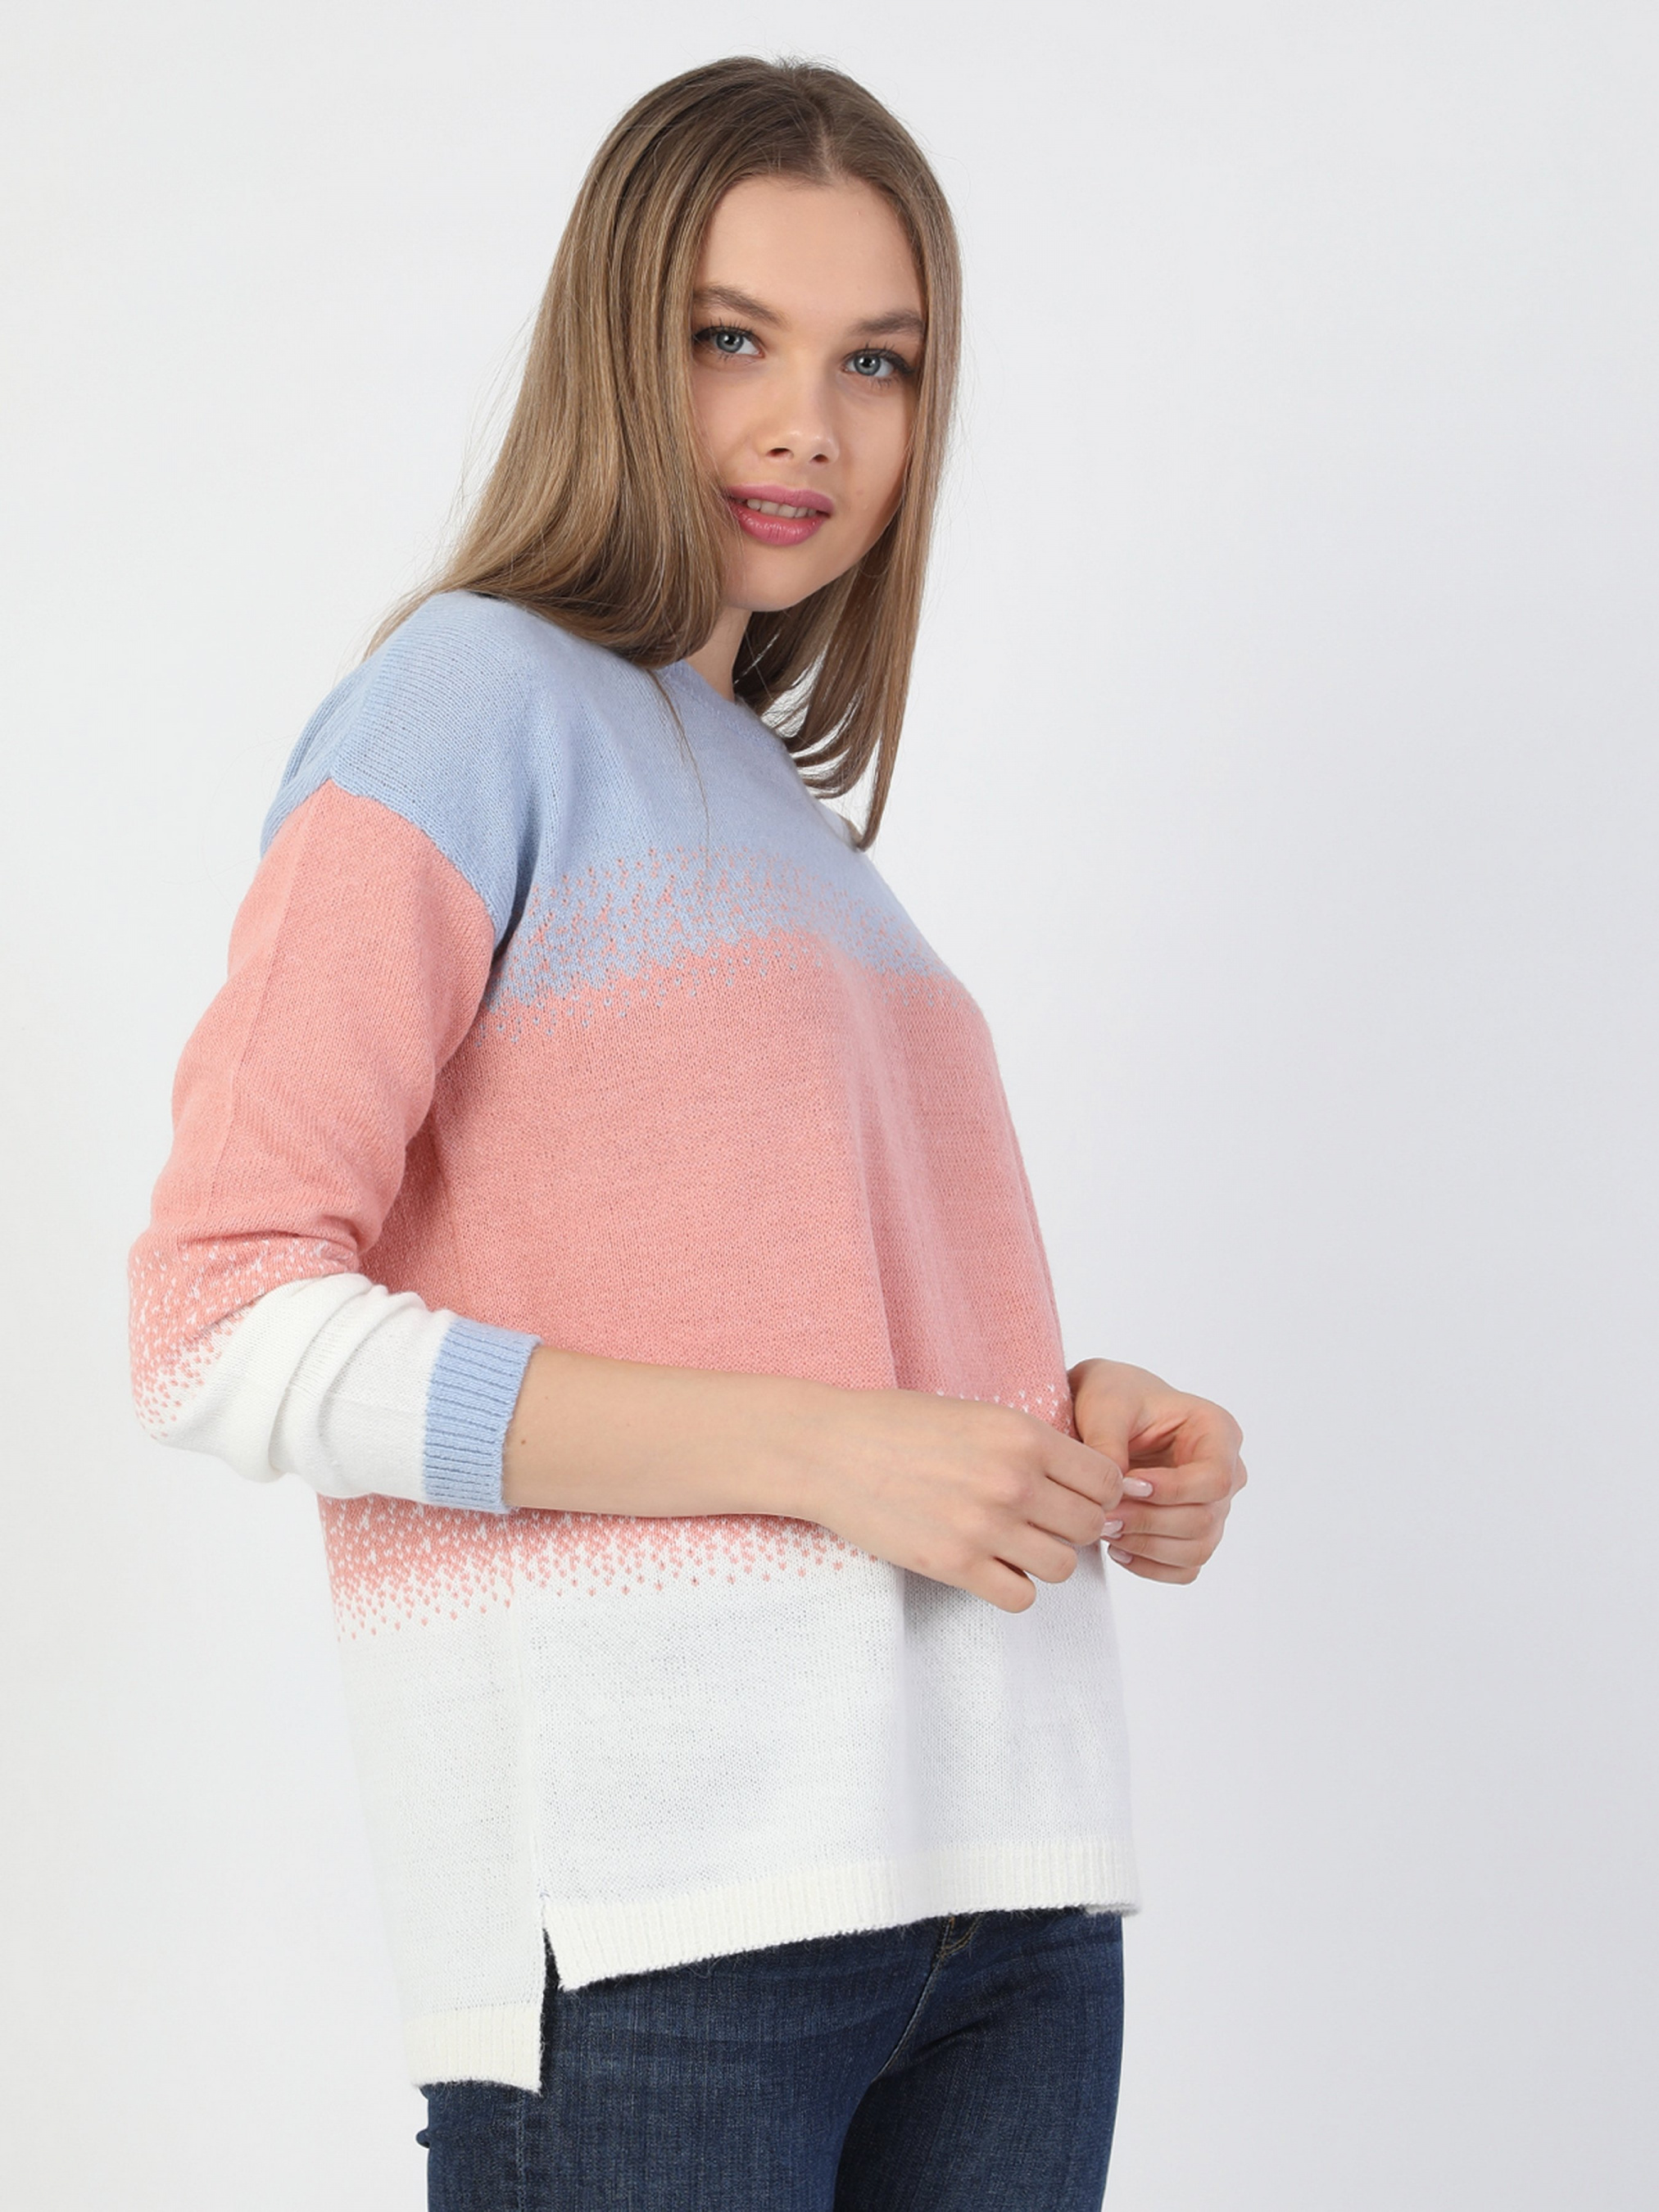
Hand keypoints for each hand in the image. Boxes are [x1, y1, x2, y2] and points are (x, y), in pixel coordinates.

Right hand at [793, 1386, 1126, 1614]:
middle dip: (1072, 1526)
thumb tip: (1079, 1477)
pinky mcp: (955, 1565)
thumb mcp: (977, 1414)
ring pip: (1063, 1567)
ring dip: (1045, 1559)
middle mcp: (1014, 1481)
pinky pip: (1020, 1597)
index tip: (1074, 1495)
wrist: (830, 1450)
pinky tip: (990, 1566)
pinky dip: (1013, 1586)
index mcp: (1023, 1435)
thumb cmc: (897, 1425)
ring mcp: (985, 1526)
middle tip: (1042, 1522)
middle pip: (1090, 1525)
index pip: (1106, 1480)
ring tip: (1014, 1544)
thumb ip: (1029, 1444)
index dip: (1096, 1492)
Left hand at [1067, 1358, 1245, 1584]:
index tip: (1126, 1485)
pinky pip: (1185, 1568)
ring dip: (1147, 1546)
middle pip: (1205, 1519)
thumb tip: (1113, 1491)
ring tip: (1104, 1528)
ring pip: (1197, 1549)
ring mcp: (1213, 1507)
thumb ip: (1108, 1442)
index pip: (1215, 1479)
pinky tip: (1116, 1547)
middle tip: (1102, 1515)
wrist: (1104, 1412)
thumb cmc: (1113, 1396)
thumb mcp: (1105, 1404)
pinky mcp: (1192, 1533)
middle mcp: (1226, 1472)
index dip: (1173, 1491)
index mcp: (1218, 1432)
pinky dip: (1151, 1566)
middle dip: (1149, 1521)